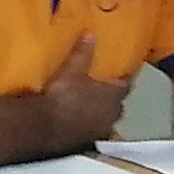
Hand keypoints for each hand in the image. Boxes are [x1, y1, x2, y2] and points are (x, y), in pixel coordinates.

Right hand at [37, 36, 129, 151]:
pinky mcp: (90, 141)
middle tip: (106, 85)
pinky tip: (82, 121)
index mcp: (113, 95)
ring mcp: (102, 129)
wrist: (47, 127)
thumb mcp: (71, 70)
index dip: (126, 76)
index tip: (126, 70)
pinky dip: (92, 123)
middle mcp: (113, 113)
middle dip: (114, 95)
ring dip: (103, 111)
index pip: (126, 83)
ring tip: (93, 104)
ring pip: (108, 117)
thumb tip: (91, 33)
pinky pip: (96, 129)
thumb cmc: (64, 96)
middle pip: (119, 102)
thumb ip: (83, 53)